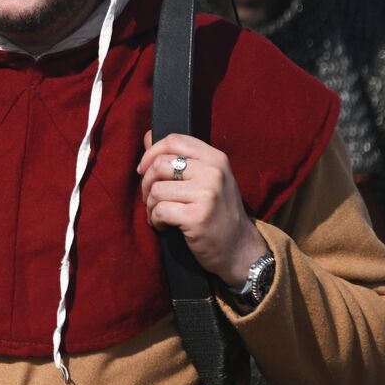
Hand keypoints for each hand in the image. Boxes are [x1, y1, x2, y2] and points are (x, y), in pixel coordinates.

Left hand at [138, 131, 268, 288]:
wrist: (240, 248)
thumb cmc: (218, 212)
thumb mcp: (206, 179)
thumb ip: (179, 157)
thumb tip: (148, 136)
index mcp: (215, 158)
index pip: (173, 140)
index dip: (150, 154)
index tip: (143, 170)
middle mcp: (213, 172)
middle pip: (159, 165)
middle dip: (146, 184)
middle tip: (151, 199)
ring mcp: (207, 194)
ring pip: (156, 190)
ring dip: (151, 206)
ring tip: (160, 215)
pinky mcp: (197, 216)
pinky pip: (160, 210)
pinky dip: (156, 221)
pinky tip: (165, 226)